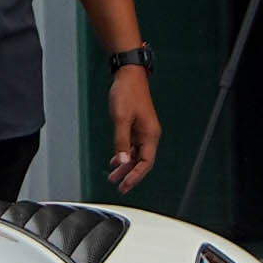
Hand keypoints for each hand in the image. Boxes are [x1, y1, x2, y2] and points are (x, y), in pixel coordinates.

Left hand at [107, 64, 159, 192]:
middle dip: (130, 175)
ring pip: (135, 154)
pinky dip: (123, 154)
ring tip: (113, 177)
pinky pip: (131, 146)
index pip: (146, 162)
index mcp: (150, 134)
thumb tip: (122, 161)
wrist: (128, 75)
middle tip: (119, 187)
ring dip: (125, 166)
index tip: (125, 185)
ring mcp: (143, 130)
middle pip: (142, 161)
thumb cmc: (127, 93)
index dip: (136, 176)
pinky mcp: (136, 126)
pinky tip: (115, 161)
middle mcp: (149, 134)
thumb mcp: (121, 119)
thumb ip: (121, 142)